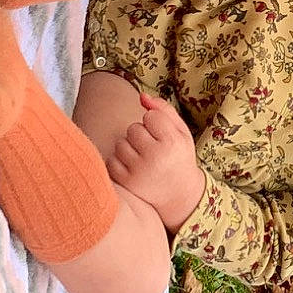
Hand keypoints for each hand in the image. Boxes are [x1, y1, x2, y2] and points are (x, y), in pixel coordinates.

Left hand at [108, 93, 205, 234]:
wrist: (179, 196)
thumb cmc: (178, 159)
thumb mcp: (181, 133)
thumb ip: (164, 110)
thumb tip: (141, 96)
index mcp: (171, 143)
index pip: (150, 116)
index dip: (154, 124)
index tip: (161, 135)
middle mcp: (154, 157)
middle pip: (133, 128)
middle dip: (140, 135)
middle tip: (152, 148)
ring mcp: (138, 171)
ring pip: (120, 143)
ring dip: (129, 148)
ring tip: (143, 158)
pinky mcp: (125, 183)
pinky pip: (112, 160)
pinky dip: (119, 162)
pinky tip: (133, 168)